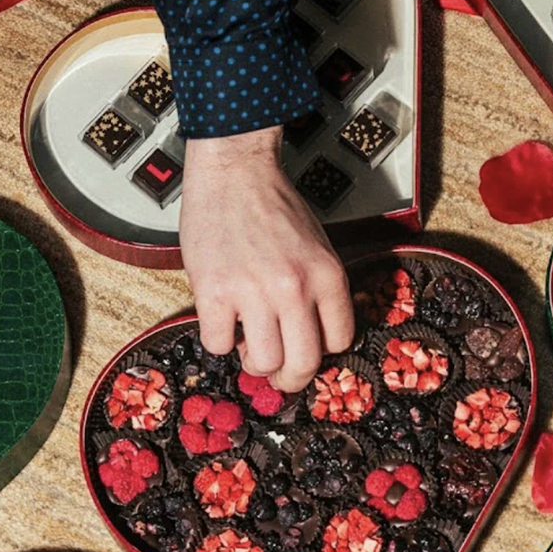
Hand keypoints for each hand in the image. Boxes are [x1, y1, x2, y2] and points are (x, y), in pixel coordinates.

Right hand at [180, 127, 354, 391]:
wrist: (235, 172)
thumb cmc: (275, 208)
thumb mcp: (318, 248)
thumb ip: (321, 293)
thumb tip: (312, 342)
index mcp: (327, 276)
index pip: (339, 342)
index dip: (322, 352)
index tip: (307, 349)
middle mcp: (295, 288)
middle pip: (303, 364)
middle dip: (290, 379)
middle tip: (279, 374)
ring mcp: (253, 292)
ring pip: (262, 363)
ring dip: (254, 362)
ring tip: (248, 341)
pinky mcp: (213, 292)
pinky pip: (219, 345)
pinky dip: (220, 340)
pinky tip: (222, 318)